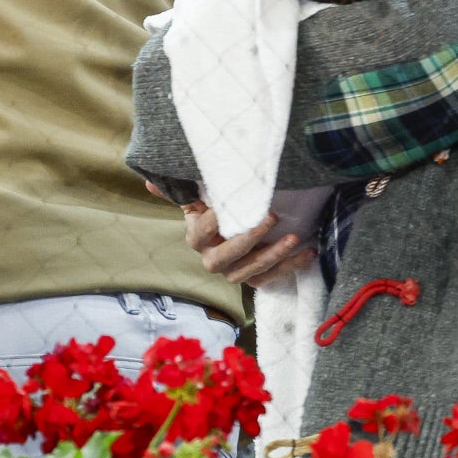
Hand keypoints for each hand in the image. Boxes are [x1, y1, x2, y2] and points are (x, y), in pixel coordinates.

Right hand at [146, 183, 318, 287]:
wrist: (232, 231)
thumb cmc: (215, 209)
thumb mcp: (199, 197)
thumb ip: (181, 189)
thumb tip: (150, 178)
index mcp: (197, 238)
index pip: (201, 232)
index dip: (213, 221)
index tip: (227, 205)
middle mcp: (212, 259)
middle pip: (224, 258)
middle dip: (249, 240)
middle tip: (270, 218)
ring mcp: (234, 272)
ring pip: (250, 272)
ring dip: (274, 256)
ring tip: (294, 238)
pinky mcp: (254, 279)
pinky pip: (271, 278)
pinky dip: (291, 266)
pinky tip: (308, 252)